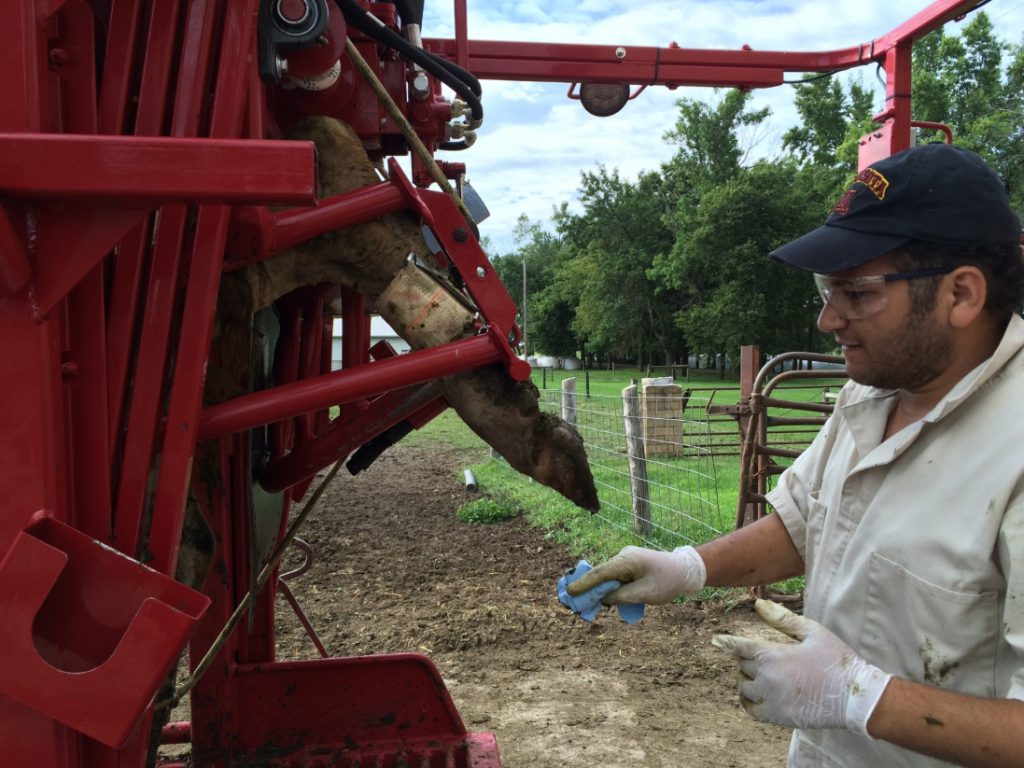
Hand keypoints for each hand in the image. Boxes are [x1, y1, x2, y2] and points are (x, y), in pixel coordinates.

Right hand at [564, 545, 705, 603]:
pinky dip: (608, 585)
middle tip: (572, 601)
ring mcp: (626, 558)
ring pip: (607, 575)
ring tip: (586, 603)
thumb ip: (620, 597)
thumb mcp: (643, 594)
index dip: (584, 584)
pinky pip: (614, 575)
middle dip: (587, 587)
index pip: (600, 573)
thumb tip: (602, 599)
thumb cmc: (667, 582)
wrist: (686, 570)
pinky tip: (604, 597)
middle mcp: (623, 555)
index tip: (569, 592)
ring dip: (599, 588)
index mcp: (627, 560)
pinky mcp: (630, 563)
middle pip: (600, 573)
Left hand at [712, 599, 890, 734]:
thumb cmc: (835, 660)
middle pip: (742, 666)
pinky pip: (752, 710)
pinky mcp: (778, 717)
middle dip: (748, 660)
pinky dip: (751, 703)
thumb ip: (782, 619)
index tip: (716, 640)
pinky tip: (758, 697)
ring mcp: (770, 698)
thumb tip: (758, 604)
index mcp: (773, 654)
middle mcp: (766, 677)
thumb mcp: (812, 632)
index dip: (726, 642)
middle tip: (764, 658)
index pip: (740, 647)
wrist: (855, 697)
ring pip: (744, 688)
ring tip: (761, 677)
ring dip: (748, 681)